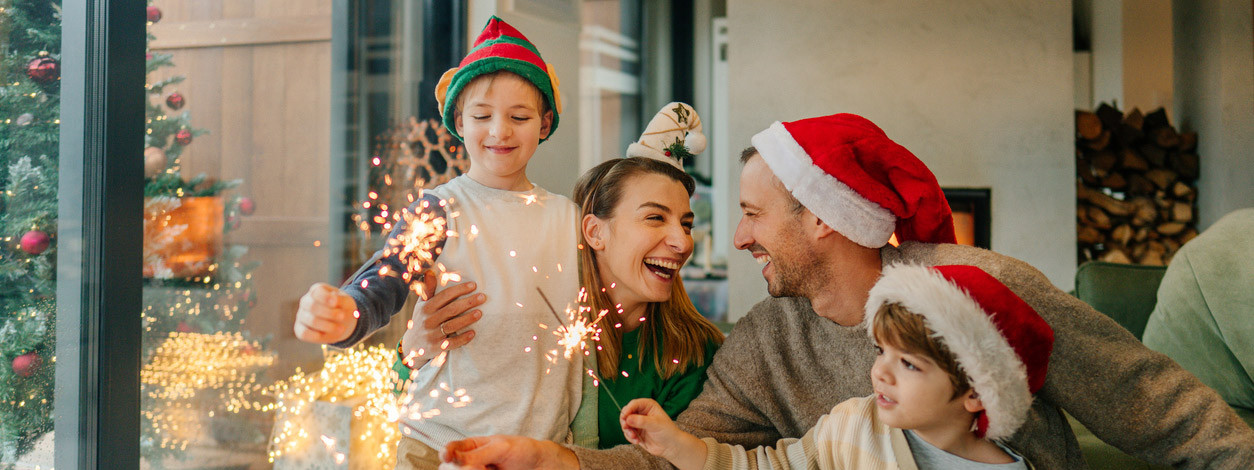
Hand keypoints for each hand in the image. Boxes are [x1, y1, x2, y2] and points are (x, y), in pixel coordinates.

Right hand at [294, 282, 358, 343]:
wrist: (342, 323)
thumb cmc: (343, 309)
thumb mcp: (347, 302)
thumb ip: (341, 300)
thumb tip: (334, 299)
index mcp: (317, 291)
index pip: (316, 291)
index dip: (325, 297)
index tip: (336, 303)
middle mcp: (306, 301)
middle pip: (312, 306)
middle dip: (329, 313)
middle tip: (342, 316)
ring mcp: (301, 315)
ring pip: (311, 321)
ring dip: (328, 326)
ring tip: (342, 328)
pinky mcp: (300, 329)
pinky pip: (304, 333)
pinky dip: (316, 336)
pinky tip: (328, 335)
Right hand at [400, 269, 486, 366]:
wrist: (412, 346)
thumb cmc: (422, 320)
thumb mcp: (422, 305)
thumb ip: (428, 290)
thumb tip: (431, 271)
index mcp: (426, 308)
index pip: (444, 296)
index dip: (459, 290)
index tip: (474, 285)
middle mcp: (428, 321)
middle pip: (451, 310)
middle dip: (467, 302)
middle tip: (482, 297)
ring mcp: (432, 335)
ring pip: (452, 326)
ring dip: (467, 319)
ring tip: (480, 313)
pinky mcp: (437, 348)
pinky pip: (451, 343)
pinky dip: (462, 338)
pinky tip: (473, 333)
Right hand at [442, 435, 578, 469]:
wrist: (540, 466)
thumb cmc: (522, 450)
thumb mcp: (501, 447)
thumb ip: (478, 454)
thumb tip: (454, 459)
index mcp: (471, 447)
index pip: (450, 449)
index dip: (445, 453)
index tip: (447, 457)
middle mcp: (469, 462)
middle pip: (448, 468)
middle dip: (460, 468)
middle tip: (480, 468)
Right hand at [621, 399, 705, 469]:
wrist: (670, 446)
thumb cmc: (667, 432)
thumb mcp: (655, 424)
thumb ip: (641, 421)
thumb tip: (627, 418)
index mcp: (648, 406)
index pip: (634, 404)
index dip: (628, 409)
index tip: (625, 417)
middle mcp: (642, 413)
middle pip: (626, 413)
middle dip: (625, 421)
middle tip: (627, 428)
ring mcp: (638, 422)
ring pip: (625, 423)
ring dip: (627, 431)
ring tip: (634, 437)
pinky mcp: (636, 432)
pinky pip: (627, 433)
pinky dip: (630, 437)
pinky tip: (637, 441)